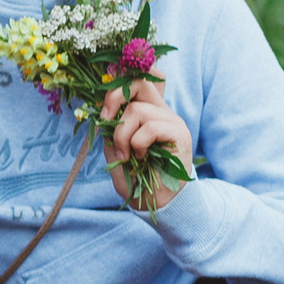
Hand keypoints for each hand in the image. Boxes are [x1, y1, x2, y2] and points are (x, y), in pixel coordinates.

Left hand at [98, 78, 191, 209]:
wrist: (153, 201)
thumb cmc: (135, 176)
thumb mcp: (116, 147)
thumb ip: (112, 126)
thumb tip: (105, 108)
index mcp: (146, 111)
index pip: (137, 81)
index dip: (117, 86)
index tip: (103, 113)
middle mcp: (161, 111)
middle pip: (139, 82)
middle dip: (115, 97)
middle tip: (106, 121)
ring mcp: (172, 120)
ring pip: (137, 110)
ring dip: (122, 136)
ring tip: (127, 156)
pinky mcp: (179, 133)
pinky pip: (150, 127)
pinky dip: (137, 143)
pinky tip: (141, 157)